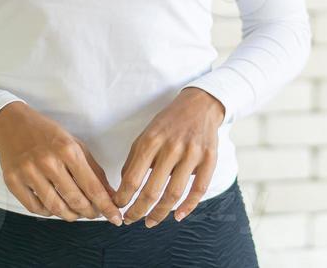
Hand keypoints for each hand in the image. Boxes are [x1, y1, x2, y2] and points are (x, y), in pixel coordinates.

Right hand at [0, 101, 122, 223]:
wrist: (12, 123)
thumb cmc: (47, 134)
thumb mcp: (75, 144)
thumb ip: (93, 170)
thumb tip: (109, 194)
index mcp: (68, 150)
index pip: (92, 186)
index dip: (106, 206)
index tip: (115, 217)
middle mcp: (48, 162)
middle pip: (75, 200)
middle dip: (89, 212)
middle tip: (95, 214)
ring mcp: (28, 172)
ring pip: (55, 207)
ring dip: (70, 215)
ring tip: (77, 213)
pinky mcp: (13, 181)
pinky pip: (35, 208)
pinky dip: (48, 212)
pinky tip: (55, 207)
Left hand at [114, 87, 223, 226]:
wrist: (201, 104)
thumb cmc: (169, 122)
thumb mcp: (147, 134)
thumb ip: (135, 159)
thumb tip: (124, 187)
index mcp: (151, 141)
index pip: (133, 178)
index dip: (123, 198)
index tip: (117, 208)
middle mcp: (171, 147)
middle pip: (152, 190)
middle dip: (138, 211)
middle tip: (130, 220)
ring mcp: (192, 153)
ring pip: (174, 193)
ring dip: (160, 213)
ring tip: (150, 222)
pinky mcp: (209, 158)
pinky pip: (199, 188)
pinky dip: (188, 206)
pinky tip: (178, 216)